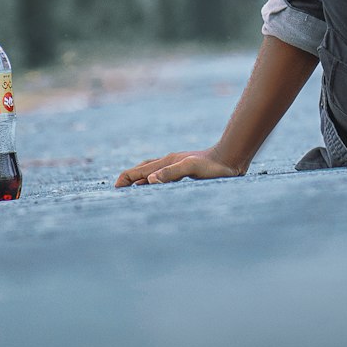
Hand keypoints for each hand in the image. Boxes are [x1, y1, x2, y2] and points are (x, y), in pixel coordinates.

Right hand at [114, 146, 242, 187]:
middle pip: (143, 169)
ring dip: (140, 178)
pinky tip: (159, 184)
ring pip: (152, 170)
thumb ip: (171, 173)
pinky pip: (164, 174)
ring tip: (133, 187)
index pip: (139, 171)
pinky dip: (154, 179)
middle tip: (118, 190)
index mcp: (167, 162)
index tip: (115, 189)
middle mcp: (169, 161)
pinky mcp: (186, 168)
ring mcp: (177, 164)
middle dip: (129, 178)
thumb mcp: (192, 168)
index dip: (126, 179)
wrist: (232, 157)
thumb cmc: (214, 166)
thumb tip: (147, 181)